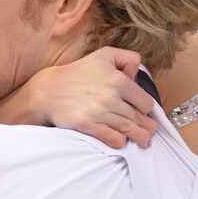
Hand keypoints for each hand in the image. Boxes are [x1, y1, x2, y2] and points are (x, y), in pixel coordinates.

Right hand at [30, 47, 158, 148]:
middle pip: (139, 119)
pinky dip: (120, 142)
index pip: (145, 102)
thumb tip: (137, 73)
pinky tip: (122, 141)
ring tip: (143, 141)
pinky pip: (112, 138)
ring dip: (139, 138)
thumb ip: (127, 58)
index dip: (146, 109)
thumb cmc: (77, 73)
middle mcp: (111, 96)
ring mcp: (99, 112)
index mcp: (118, 80)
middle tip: (149, 131)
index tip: (143, 112)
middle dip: (147, 127)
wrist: (48, 90)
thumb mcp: (104, 56)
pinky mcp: (87, 125)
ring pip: (129, 130)